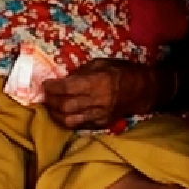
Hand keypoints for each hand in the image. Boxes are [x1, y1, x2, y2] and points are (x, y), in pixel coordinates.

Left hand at [42, 58, 159, 128]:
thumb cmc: (122, 72)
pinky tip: (64, 114)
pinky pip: (79, 125)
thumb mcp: (102, 63)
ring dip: (56, 114)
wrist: (142, 90)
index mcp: (98, 82)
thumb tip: (64, 79)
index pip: (67, 87)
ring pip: (69, 120)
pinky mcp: (101, 124)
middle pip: (65, 105)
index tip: (45, 84)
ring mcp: (99, 115)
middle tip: (46, 95)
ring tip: (52, 107)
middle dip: (51, 101)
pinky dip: (68, 120)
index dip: (52, 87)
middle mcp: (97, 100)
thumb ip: (82, 72)